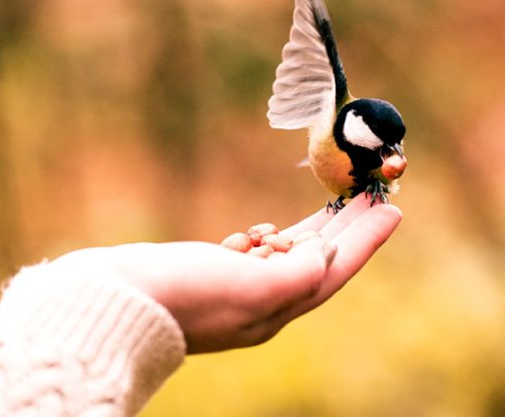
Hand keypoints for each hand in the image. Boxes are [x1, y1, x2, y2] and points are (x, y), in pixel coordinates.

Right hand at [52, 195, 401, 352]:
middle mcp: (260, 302)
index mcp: (275, 308)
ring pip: (287, 256)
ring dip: (313, 229)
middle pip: (317, 260)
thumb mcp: (244, 288)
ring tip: (335, 203)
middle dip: (348, 228)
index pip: (334, 270)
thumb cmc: (178, 294)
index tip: (393, 208)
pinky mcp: (209, 275)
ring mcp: (234, 289)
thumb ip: (293, 276)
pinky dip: (266, 239)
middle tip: (373, 194)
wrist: (111, 300)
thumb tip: (324, 260)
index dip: (366, 240)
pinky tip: (264, 230)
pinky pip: (252, 256)